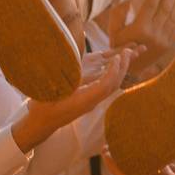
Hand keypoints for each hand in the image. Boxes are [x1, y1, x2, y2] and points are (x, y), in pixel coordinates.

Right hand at [14, 47, 135, 151]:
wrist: (41, 122)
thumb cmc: (42, 107)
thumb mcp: (49, 94)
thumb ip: (60, 82)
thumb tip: (69, 66)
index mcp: (84, 101)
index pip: (104, 87)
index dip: (112, 72)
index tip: (117, 58)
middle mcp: (92, 100)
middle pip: (113, 84)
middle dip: (123, 67)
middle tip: (131, 51)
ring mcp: (92, 97)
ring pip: (112, 82)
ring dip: (122, 67)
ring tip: (133, 52)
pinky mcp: (89, 94)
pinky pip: (105, 81)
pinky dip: (113, 69)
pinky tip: (118, 58)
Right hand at [107, 0, 174, 74]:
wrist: (128, 69)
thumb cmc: (118, 46)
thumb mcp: (114, 30)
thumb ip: (119, 12)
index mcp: (140, 29)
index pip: (151, 4)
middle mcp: (154, 33)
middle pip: (166, 8)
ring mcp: (163, 39)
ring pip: (174, 16)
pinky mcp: (168, 44)